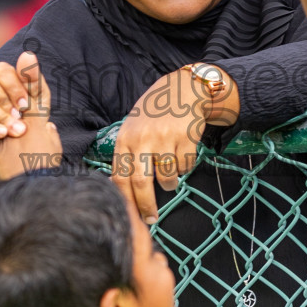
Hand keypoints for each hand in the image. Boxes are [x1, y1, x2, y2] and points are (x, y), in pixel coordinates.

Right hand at [0, 56, 32, 185]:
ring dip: (2, 119)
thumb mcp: (39, 106)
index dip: (14, 85)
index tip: (26, 104)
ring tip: (15, 131)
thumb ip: (34, 81)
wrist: (23, 164)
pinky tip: (1, 136)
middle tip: (20, 118)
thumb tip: (28, 53)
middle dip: (7, 102)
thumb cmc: (30, 131)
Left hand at [113, 67, 223, 224]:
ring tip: (170, 179)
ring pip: (167, 177)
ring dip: (170, 184)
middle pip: (141, 183)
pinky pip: (185, 166)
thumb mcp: (133, 128)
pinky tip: (181, 155)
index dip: (126, 200)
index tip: (132, 215)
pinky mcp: (186, 138)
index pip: (120, 177)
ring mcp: (165, 138)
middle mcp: (142, 139)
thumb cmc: (154, 113)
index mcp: (125, 139)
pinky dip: (185, 168)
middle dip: (147, 206)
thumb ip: (128, 154)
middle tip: (151, 218)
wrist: (182, 88)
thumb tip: (123, 190)